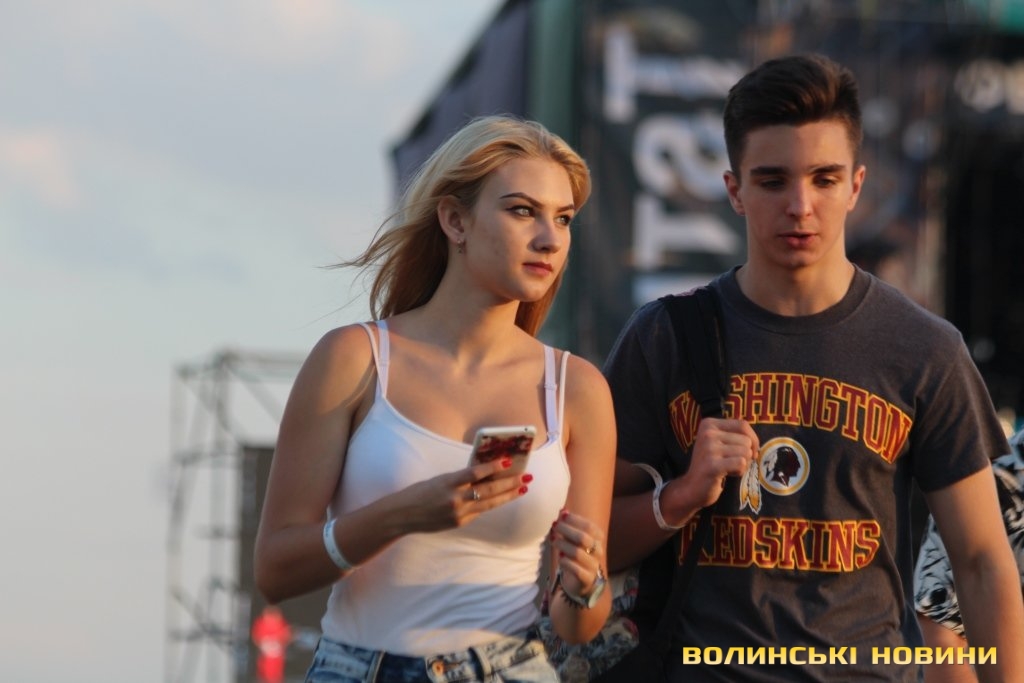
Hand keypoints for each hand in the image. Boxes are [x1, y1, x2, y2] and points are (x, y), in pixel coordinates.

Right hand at [396, 456, 530, 532]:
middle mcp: (454, 499)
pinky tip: (503, 498)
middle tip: (526, 477)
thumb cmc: (420, 492)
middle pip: (488, 490)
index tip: (508, 461)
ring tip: (522, 488)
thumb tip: (485, 472)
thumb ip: (460, 478)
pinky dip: (491, 503)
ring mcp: (458, 513)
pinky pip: (479, 511)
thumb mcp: (439, 479)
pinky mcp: (459, 523)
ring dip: (508, 495)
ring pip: (490, 503)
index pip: (475, 472)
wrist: (403, 515)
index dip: (493, 467)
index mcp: (447, 483)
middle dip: (509, 483)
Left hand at [550, 509, 605, 598]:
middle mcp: (598, 551)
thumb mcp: (573, 539)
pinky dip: (565, 562)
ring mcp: (594, 566)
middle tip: (554, 526)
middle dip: (566, 530)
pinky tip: (560, 558)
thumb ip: (569, 526)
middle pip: (583, 537)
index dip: (575, 519)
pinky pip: (576, 569)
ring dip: (563, 545)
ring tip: (554, 541)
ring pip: (578, 553)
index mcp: (598, 539)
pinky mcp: (587, 579)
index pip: (589, 526)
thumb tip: (562, 510)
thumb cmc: (576, 555)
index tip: (562, 515)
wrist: (581, 582)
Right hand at [679, 417, 757, 509]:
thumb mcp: (718, 442)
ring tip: (727, 468)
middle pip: (746, 440)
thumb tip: (756, 440)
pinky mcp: (713, 465)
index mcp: (708, 424)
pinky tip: (727, 474)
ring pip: (745, 452)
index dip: (753, 439)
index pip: (742, 425)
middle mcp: (707, 433)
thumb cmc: (710, 464)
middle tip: (730, 462)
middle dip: (745, 454)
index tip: (750, 451)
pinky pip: (741, 464)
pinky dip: (739, 472)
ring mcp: (709, 449)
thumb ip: (734, 434)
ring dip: (742, 464)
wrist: (692, 487)